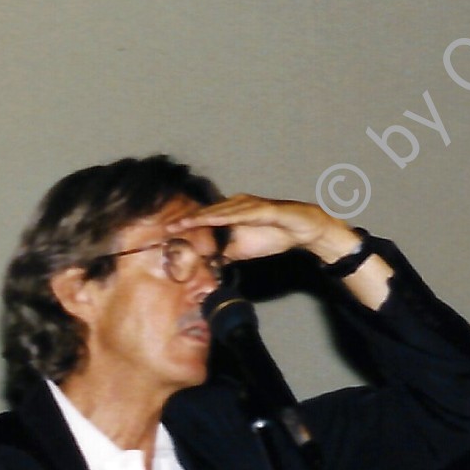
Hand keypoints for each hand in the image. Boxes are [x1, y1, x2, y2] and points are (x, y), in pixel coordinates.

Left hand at [166, 192, 354, 264]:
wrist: (302, 231)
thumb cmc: (273, 235)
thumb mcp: (243, 249)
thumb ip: (225, 253)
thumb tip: (207, 264)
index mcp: (231, 212)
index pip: (205, 218)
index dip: (187, 225)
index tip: (168, 232)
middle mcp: (237, 204)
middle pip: (208, 212)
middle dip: (188, 220)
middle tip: (168, 227)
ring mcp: (250, 205)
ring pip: (221, 210)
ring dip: (202, 217)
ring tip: (184, 223)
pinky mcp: (264, 209)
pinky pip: (242, 213)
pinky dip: (227, 216)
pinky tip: (213, 220)